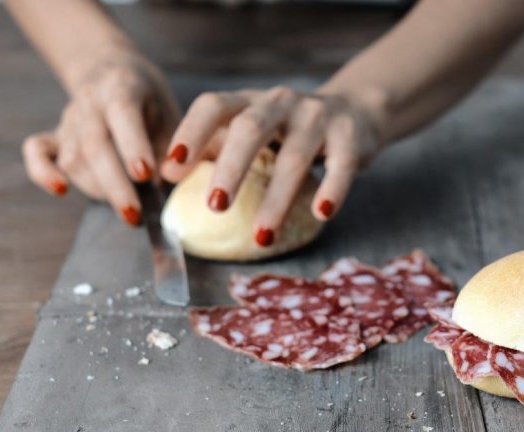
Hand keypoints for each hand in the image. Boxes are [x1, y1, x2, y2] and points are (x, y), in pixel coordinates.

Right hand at [21, 54, 179, 224]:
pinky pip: (36, 152)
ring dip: (98, 189)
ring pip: (74, 158)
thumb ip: (173, 145)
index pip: (122, 112)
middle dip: (115, 185)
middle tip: (134, 215)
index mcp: (121, 85)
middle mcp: (90, 100)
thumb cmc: (152, 101)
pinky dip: (43, 172)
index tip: (146, 175)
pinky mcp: (54, 135)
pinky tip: (61, 190)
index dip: (133, 145)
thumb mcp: (171, 112)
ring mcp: (68, 118)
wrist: (114, 74)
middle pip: (95, 145)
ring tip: (128, 210)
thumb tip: (171, 181)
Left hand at [160, 86, 381, 244]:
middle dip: (231, 169)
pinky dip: (331, 189)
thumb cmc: (292, 131)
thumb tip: (167, 175)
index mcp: (250, 101)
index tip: (172, 168)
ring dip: (277, 199)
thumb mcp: (254, 130)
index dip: (191, 132)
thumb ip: (214, 147)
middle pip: (252, 129)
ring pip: (295, 157)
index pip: (214, 106)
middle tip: (215, 207)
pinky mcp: (350, 138)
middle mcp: (281, 103)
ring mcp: (318, 118)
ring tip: (262, 237)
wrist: (356, 112)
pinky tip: (321, 213)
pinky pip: (341, 166)